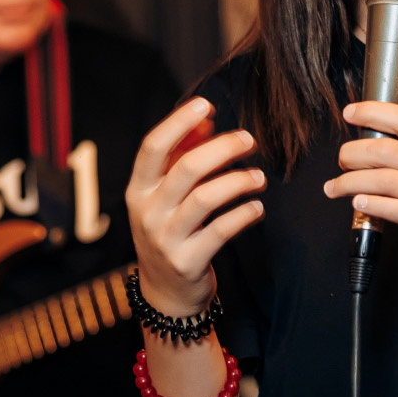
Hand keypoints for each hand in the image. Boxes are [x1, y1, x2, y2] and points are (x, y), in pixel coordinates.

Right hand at [126, 96, 265, 314]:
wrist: (166, 292)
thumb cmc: (171, 230)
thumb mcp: (166, 195)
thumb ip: (181, 157)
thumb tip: (207, 121)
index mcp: (138, 189)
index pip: (152, 147)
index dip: (178, 122)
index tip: (206, 104)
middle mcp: (147, 212)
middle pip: (186, 168)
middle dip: (223, 148)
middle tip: (249, 140)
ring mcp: (165, 239)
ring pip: (206, 198)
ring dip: (239, 181)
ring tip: (259, 177)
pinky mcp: (188, 261)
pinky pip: (222, 230)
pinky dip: (244, 214)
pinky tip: (257, 207)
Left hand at [324, 100, 397, 300]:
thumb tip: (366, 149)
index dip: (374, 112)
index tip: (350, 113)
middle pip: (387, 149)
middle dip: (353, 153)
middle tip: (341, 162)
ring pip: (385, 179)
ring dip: (351, 182)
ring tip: (335, 188)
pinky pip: (396, 209)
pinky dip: (371, 204)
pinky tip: (357, 204)